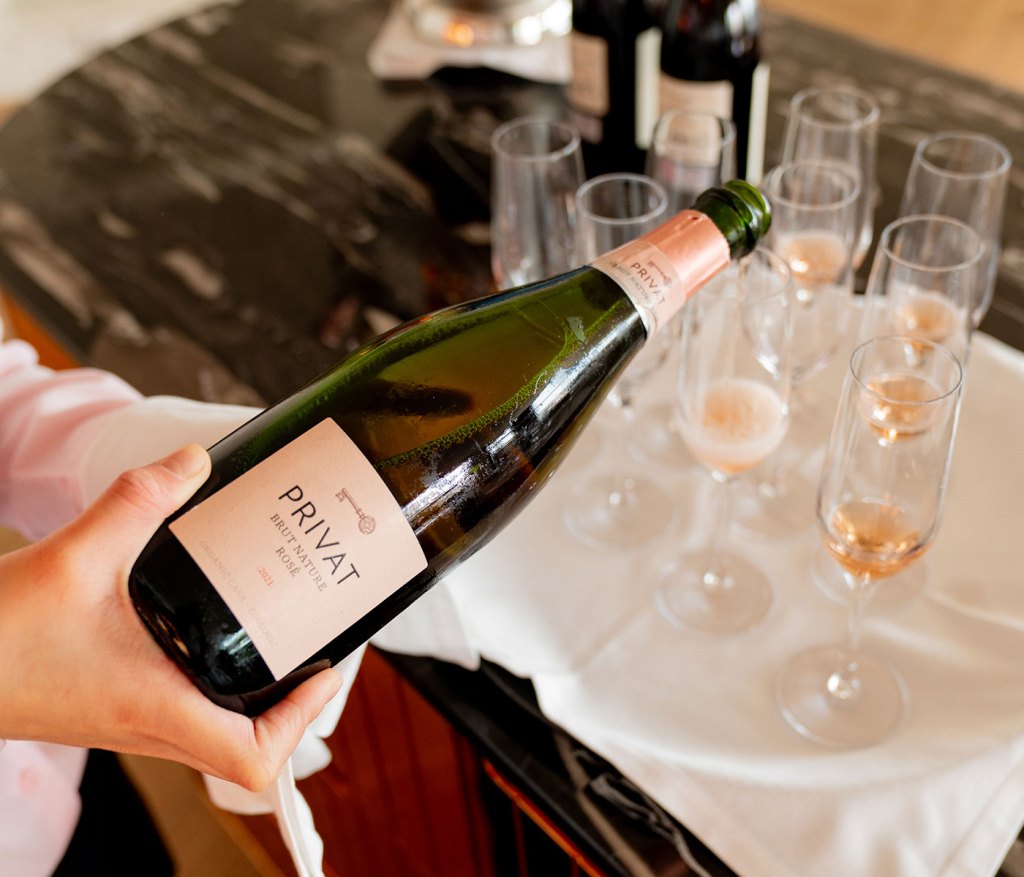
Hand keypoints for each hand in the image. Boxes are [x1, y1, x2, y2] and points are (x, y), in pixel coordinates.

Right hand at [0, 444, 342, 790]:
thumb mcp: (76, 555)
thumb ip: (139, 502)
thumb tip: (192, 462)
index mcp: (152, 705)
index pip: (251, 757)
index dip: (300, 722)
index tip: (325, 672)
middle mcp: (148, 726)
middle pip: (247, 750)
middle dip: (292, 706)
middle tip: (314, 649)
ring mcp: (132, 723)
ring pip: (216, 733)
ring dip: (257, 698)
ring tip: (279, 639)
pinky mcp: (116, 709)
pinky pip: (185, 713)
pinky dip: (215, 686)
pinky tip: (212, 633)